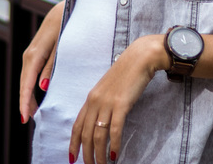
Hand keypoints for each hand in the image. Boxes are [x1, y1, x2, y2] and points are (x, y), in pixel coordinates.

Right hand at [19, 1, 63, 123]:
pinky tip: (36, 94)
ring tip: (32, 112)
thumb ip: (52, 65)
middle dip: (25, 101)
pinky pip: (30, 72)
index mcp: (35, 54)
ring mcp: (31, 52)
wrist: (65, 6)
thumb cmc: (67, 24)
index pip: (27, 82)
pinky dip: (31, 85)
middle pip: (24, 82)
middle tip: (28, 121)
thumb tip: (41, 86)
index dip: (25, 101)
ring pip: (26, 78)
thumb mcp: (62, 45)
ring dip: (28, 95)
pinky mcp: (36, 52)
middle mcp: (29, 54)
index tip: (25, 118)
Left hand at [69, 34, 167, 163]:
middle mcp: (95, 101)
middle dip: (86, 154)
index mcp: (91, 98)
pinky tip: (114, 155)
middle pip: (86, 134)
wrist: (140, 58)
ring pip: (98, 135)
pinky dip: (113, 144)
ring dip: (99, 154)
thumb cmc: (126, 73)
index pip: (77, 125)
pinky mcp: (121, 104)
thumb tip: (100, 121)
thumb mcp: (108, 89)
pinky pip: (114, 129)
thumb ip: (102, 103)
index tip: (72, 158)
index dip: (73, 144)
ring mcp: (107, 103)